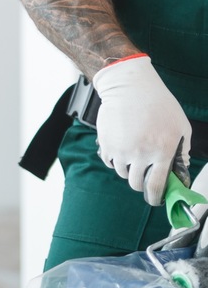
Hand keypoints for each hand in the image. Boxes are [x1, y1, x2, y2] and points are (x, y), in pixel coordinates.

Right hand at [94, 54, 190, 205]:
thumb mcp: (181, 127)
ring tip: (133, 159)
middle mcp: (140, 154)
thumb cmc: (159, 105)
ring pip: (122, 173)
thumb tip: (179, 172)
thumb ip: (182, 152)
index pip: (157, 186)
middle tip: (145, 178)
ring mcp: (121, 149)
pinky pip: (109, 162)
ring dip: (129, 171)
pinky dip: (115, 161)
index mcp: (162, 152)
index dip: (155, 198)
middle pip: (137, 184)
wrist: (129, 88)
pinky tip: (122, 151)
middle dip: (142, 185)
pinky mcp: (105, 143)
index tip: (155, 200)